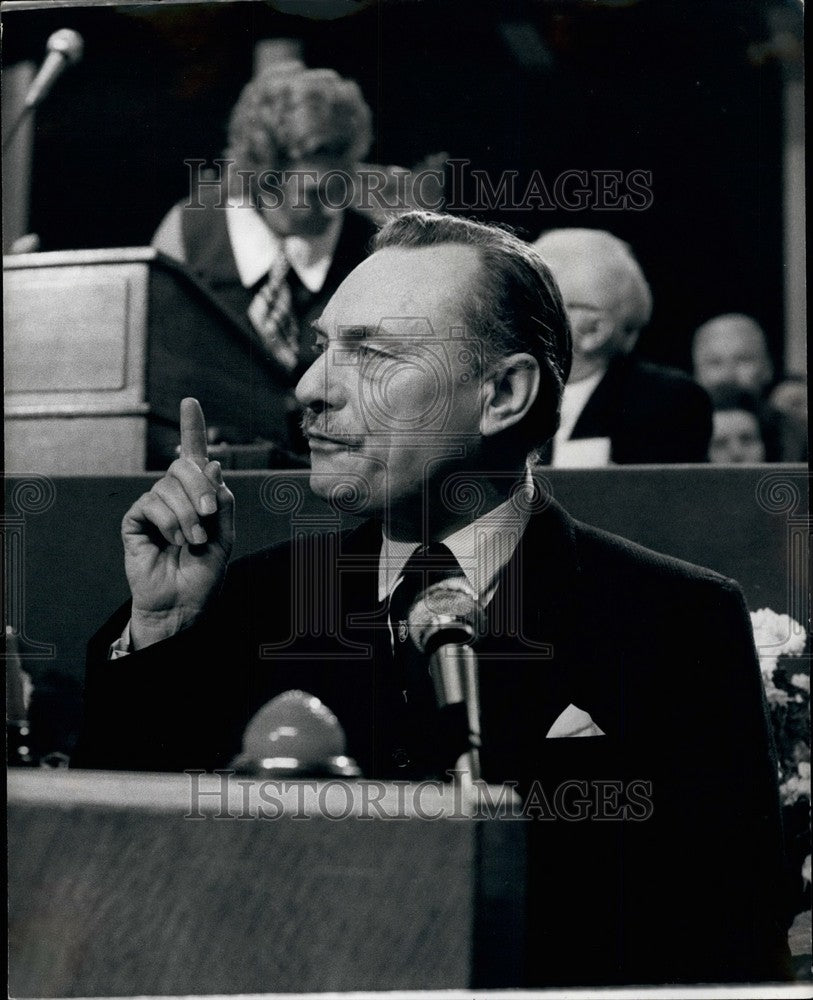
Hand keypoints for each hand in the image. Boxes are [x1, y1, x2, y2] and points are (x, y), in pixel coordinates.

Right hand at [122, 398, 234, 649]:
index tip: (190, 402)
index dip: (192, 428)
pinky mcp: (136, 520)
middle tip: (209, 514)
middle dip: (200, 487)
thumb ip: (221, 499)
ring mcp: (154, 506)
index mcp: (200, 496)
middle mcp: (176, 496)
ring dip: (187, 514)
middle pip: (184, 467)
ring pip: (169, 486)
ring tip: (193, 540)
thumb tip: (211, 462)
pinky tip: (173, 541)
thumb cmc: (204, 574)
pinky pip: (151, 503)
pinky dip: (168, 521)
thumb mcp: (225, 536)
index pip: (194, 457)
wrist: (183, 604)